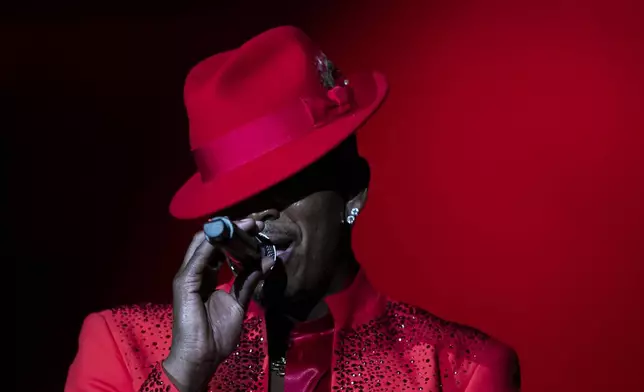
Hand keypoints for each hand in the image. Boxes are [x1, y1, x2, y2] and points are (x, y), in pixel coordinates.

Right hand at [162, 219, 273, 391]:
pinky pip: (199, 258)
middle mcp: (196, 272)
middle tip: (253, 222)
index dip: (236, 237)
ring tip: (245, 224)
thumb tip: (264, 262)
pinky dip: (213, 244)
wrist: (202, 356)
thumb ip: (248, 281)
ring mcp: (188, 275)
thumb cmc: (217, 335)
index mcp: (207, 277)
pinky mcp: (184, 282)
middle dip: (232, 230)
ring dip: (225, 232)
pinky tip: (228, 235)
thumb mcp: (239, 303)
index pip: (219, 249)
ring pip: (203, 244)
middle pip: (211, 242)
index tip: (255, 229)